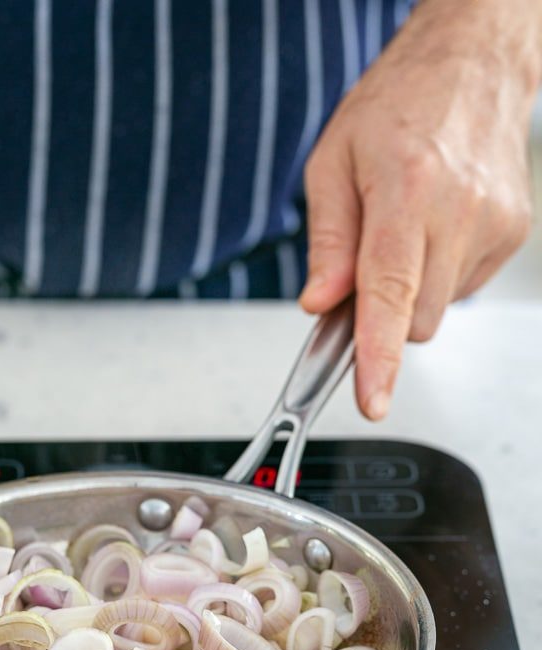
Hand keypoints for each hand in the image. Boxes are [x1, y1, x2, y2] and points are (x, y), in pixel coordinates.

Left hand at [299, 0, 540, 419]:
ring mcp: (494, 225)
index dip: (378, 356)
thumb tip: (320, 305)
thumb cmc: (397, 105)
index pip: (390, 294)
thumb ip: (327, 242)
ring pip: (438, 311)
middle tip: (366, 266)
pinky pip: (461, 289)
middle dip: (383, 314)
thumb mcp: (332, 163)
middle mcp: (459, 211)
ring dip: (411, 293)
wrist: (472, 65)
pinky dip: (438, 275)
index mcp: (407, 190)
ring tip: (404, 231)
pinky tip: (433, 230)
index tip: (373, 400)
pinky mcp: (512, 234)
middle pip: (415, 320)